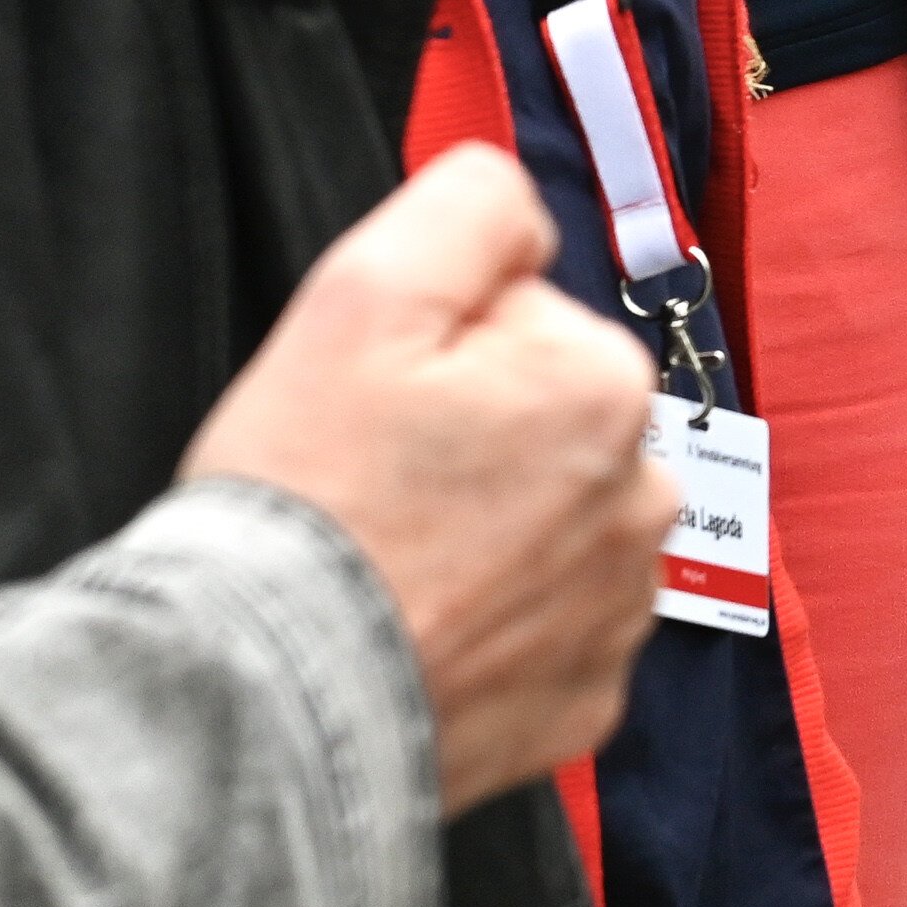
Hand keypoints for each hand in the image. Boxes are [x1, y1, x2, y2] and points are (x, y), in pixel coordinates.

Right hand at [183, 146, 677, 809]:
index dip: (440, 350)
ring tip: (390, 562)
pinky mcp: (586, 700)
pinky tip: (418, 629)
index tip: (381, 402)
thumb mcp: (365, 290)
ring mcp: (619, 612)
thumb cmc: (308, 498)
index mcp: (605, 385)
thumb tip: (526, 220)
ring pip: (549, 524)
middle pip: (547, 421)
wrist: (262, 701)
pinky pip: (542, 629)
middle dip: (475, 436)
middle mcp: (643, 500)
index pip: (528, 319)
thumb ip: (471, 206)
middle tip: (375, 482)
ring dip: (486, 531)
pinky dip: (489, 627)